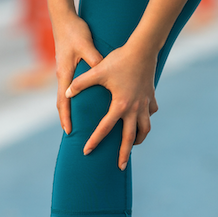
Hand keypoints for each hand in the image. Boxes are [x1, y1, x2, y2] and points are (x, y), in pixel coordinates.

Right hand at [52, 14, 103, 134]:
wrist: (65, 19)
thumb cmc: (75, 31)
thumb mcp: (86, 46)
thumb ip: (95, 60)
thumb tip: (104, 73)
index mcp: (65, 73)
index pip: (63, 100)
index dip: (66, 117)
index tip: (69, 131)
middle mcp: (63, 76)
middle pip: (63, 103)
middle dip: (66, 119)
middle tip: (72, 135)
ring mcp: (65, 73)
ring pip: (66, 97)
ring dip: (70, 111)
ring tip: (78, 125)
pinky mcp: (69, 69)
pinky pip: (71, 90)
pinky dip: (74, 101)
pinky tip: (83, 105)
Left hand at [65, 42, 159, 170]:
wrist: (143, 49)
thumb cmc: (119, 60)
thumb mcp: (97, 71)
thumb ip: (81, 83)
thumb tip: (66, 92)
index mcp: (120, 105)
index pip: (105, 128)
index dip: (94, 141)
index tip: (87, 152)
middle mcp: (134, 109)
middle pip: (130, 138)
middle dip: (124, 154)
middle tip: (120, 167)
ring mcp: (145, 104)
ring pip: (145, 129)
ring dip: (139, 139)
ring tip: (133, 145)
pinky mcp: (151, 97)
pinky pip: (151, 113)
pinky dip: (147, 118)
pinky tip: (143, 119)